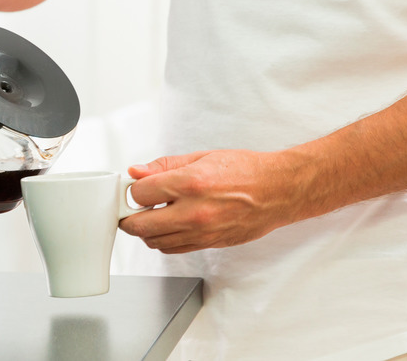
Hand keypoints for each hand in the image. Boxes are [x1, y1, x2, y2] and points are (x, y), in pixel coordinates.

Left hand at [119, 150, 299, 253]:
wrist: (278, 191)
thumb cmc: (245, 170)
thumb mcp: (201, 157)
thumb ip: (164, 166)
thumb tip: (137, 172)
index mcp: (190, 183)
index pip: (140, 194)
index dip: (133, 190)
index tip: (136, 187)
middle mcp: (194, 212)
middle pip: (140, 225)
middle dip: (129, 216)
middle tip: (131, 208)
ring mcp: (201, 232)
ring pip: (154, 242)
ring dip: (145, 230)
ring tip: (152, 215)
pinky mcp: (208, 244)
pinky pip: (173, 249)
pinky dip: (163, 240)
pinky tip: (168, 225)